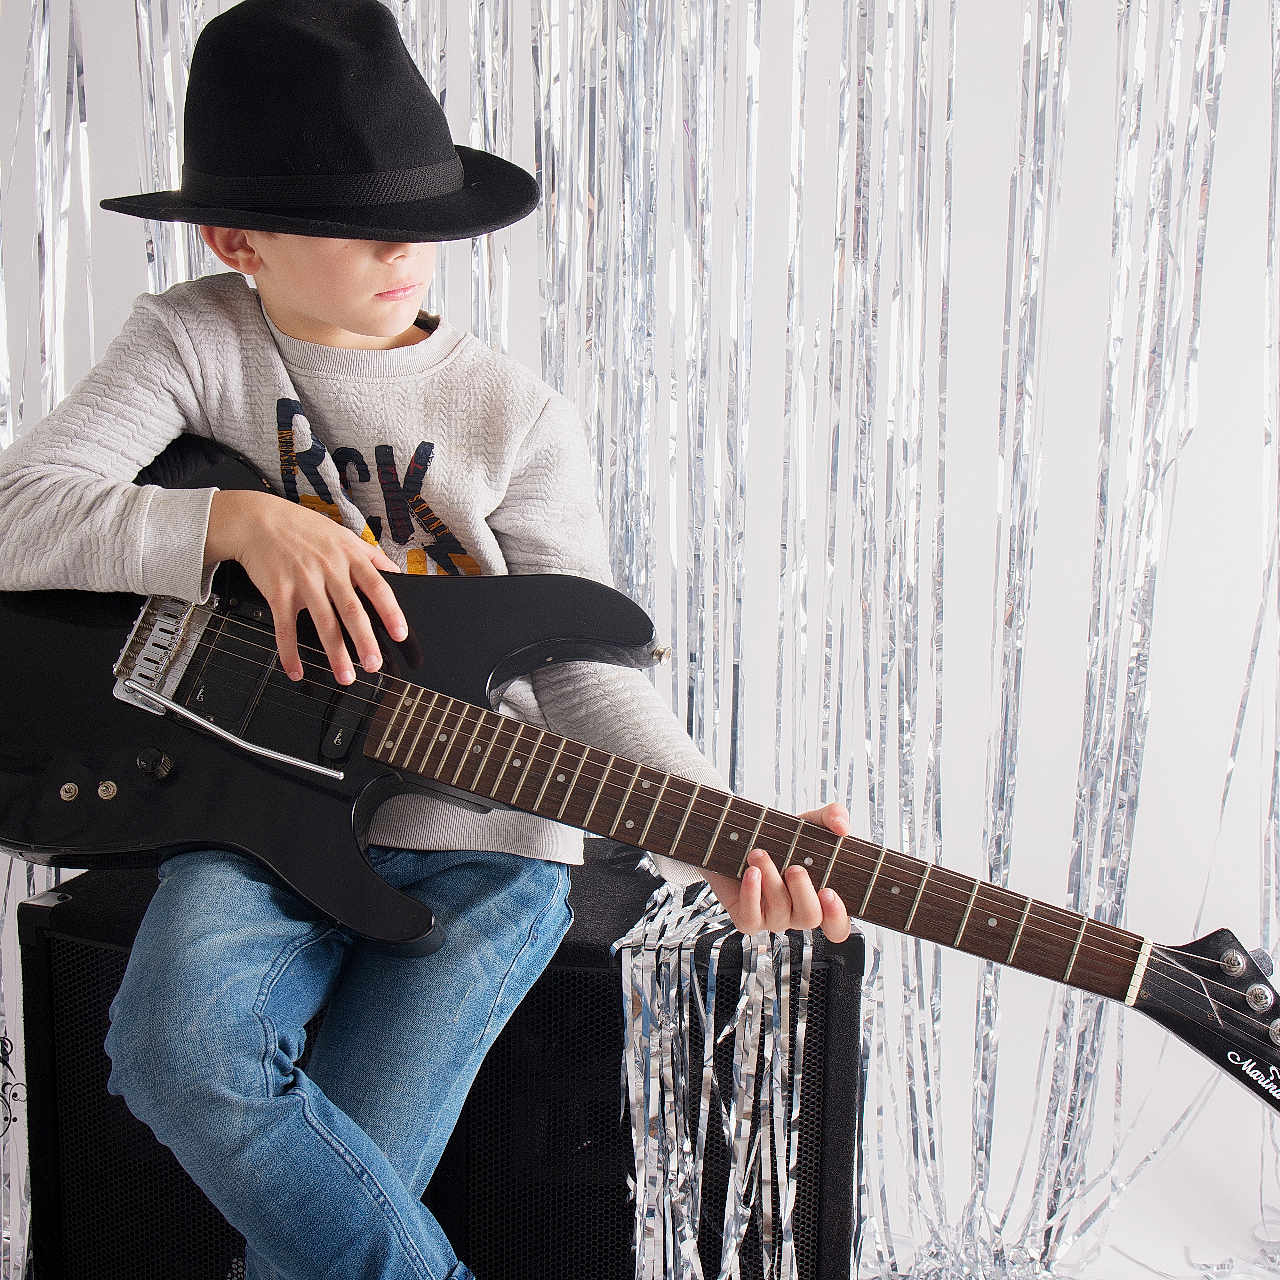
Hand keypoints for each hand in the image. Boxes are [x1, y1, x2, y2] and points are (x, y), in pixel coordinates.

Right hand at [205, 489, 407, 683]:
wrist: (258, 521)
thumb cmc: (303, 528)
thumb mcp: (343, 534)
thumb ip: (371, 555)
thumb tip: (396, 572)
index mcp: (348, 557)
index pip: (377, 587)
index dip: (390, 612)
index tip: (400, 634)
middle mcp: (328, 569)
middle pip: (351, 610)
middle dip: (364, 641)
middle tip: (374, 665)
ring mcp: (303, 581)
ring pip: (323, 623)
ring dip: (335, 654)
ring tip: (345, 676)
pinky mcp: (279, 592)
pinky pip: (286, 628)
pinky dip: (290, 653)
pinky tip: (297, 671)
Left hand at [703, 801, 852, 942]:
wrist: (739, 838)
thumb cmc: (781, 838)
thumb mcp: (810, 822)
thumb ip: (833, 817)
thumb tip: (843, 827)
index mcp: (820, 899)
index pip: (838, 927)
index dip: (836, 916)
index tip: (829, 892)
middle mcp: (798, 912)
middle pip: (810, 919)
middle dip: (802, 891)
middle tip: (794, 867)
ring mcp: (773, 918)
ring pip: (779, 912)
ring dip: (771, 880)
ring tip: (759, 854)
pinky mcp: (748, 919)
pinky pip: (751, 918)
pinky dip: (751, 893)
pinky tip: (751, 872)